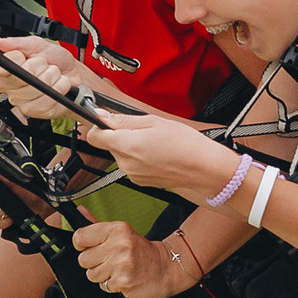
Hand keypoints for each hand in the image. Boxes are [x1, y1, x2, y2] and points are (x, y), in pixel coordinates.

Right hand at [0, 36, 86, 121]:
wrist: (73, 75)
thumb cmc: (54, 60)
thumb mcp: (36, 44)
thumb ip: (14, 43)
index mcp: (6, 70)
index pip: (2, 67)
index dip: (18, 59)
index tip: (26, 56)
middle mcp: (10, 88)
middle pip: (22, 76)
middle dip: (40, 67)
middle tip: (44, 66)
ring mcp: (22, 101)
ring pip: (38, 87)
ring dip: (52, 77)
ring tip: (53, 76)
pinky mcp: (36, 111)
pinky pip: (48, 98)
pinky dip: (59, 88)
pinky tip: (58, 86)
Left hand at [74, 219, 194, 297]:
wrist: (167, 267)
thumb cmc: (143, 251)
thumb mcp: (122, 233)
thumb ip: (98, 225)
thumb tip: (79, 212)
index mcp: (116, 230)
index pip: (80, 237)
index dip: (82, 245)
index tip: (90, 247)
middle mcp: (118, 245)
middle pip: (83, 259)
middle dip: (95, 263)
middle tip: (110, 261)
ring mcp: (120, 265)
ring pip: (91, 275)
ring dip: (103, 275)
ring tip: (118, 270)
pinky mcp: (123, 282)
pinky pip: (104, 286)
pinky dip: (113, 285)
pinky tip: (124, 278)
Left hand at [77, 104, 238, 200]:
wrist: (203, 168)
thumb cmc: (185, 143)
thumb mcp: (154, 122)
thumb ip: (124, 120)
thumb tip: (102, 116)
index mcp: (127, 146)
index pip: (94, 136)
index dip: (99, 125)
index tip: (109, 119)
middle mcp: (126, 163)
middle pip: (108, 144)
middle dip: (120, 135)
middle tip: (144, 129)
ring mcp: (132, 174)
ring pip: (120, 154)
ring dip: (130, 146)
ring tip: (154, 142)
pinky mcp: (140, 181)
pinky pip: (130, 164)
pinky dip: (139, 157)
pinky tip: (156, 153)